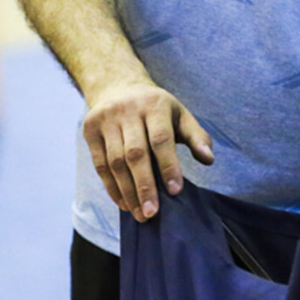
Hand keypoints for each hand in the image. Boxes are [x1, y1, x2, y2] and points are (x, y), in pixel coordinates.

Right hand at [82, 82, 214, 220]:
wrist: (118, 86)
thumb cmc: (157, 109)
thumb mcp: (180, 115)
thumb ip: (196, 137)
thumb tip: (209, 160)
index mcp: (155, 105)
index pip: (161, 138)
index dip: (168, 165)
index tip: (175, 191)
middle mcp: (128, 110)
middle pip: (135, 153)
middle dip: (144, 185)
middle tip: (152, 213)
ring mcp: (106, 119)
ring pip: (115, 161)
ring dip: (127, 191)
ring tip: (139, 214)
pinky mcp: (90, 130)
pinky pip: (100, 164)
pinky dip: (111, 187)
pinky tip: (123, 203)